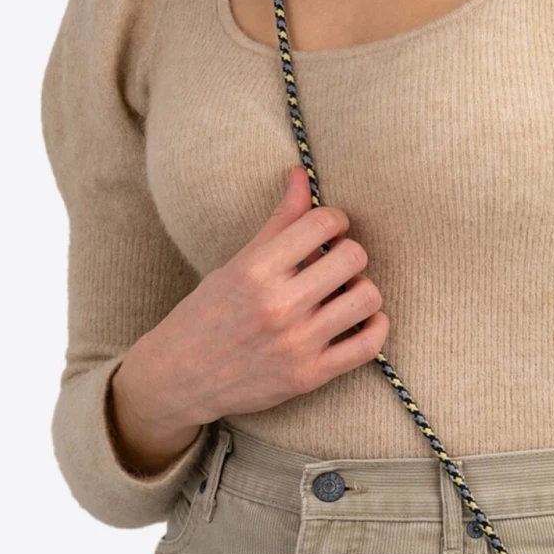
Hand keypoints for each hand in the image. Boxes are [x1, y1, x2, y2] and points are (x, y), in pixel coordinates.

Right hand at [110, 165, 388, 471]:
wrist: (178, 378)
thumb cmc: (206, 314)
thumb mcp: (236, 263)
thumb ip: (277, 222)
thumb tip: (301, 174)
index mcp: (256, 270)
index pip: (322, 223)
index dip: (334, 220)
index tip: (328, 229)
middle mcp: (278, 305)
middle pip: (352, 257)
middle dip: (349, 253)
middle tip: (336, 262)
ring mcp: (296, 344)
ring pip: (367, 298)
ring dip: (362, 289)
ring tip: (345, 292)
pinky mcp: (309, 377)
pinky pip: (368, 346)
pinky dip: (376, 327)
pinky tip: (363, 319)